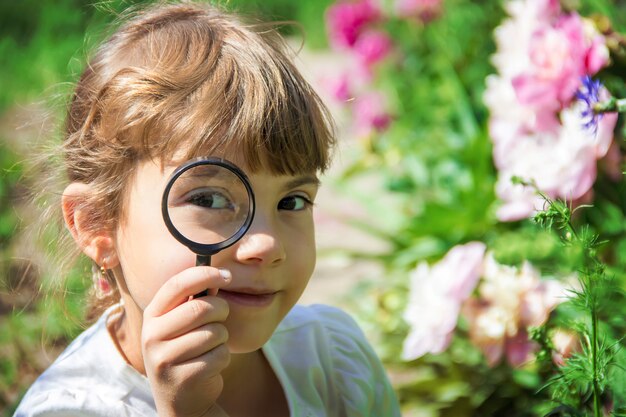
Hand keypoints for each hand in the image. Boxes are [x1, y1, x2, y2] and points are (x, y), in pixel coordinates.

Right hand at [142, 266, 231, 416]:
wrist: (180, 399)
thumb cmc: (186, 351)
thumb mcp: (183, 324)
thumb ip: (196, 299)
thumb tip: (218, 277)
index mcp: (152, 315)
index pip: (177, 284)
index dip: (205, 274)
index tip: (226, 275)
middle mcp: (152, 335)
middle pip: (201, 307)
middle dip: (221, 310)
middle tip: (221, 318)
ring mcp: (164, 359)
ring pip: (214, 332)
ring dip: (222, 338)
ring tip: (210, 347)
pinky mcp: (182, 378)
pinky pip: (219, 355)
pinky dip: (222, 358)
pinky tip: (209, 365)